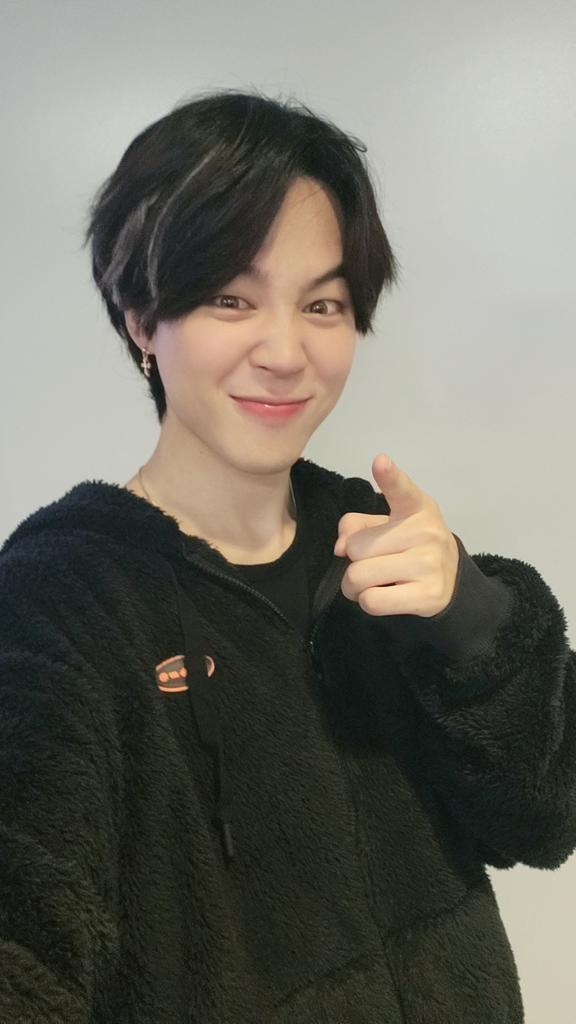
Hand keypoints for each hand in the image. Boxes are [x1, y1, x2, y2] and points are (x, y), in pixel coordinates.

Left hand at [334, 454, 459, 617]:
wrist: (451, 580)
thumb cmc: (409, 548)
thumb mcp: (386, 525)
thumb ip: (356, 525)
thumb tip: (340, 548)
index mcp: (415, 507)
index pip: (401, 488)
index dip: (389, 476)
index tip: (380, 461)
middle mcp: (426, 532)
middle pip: (356, 549)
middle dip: (352, 562)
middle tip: (369, 565)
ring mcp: (430, 564)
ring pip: (359, 577)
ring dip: (354, 586)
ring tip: (373, 582)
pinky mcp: (429, 595)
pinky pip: (372, 601)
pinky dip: (367, 601)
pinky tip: (384, 595)